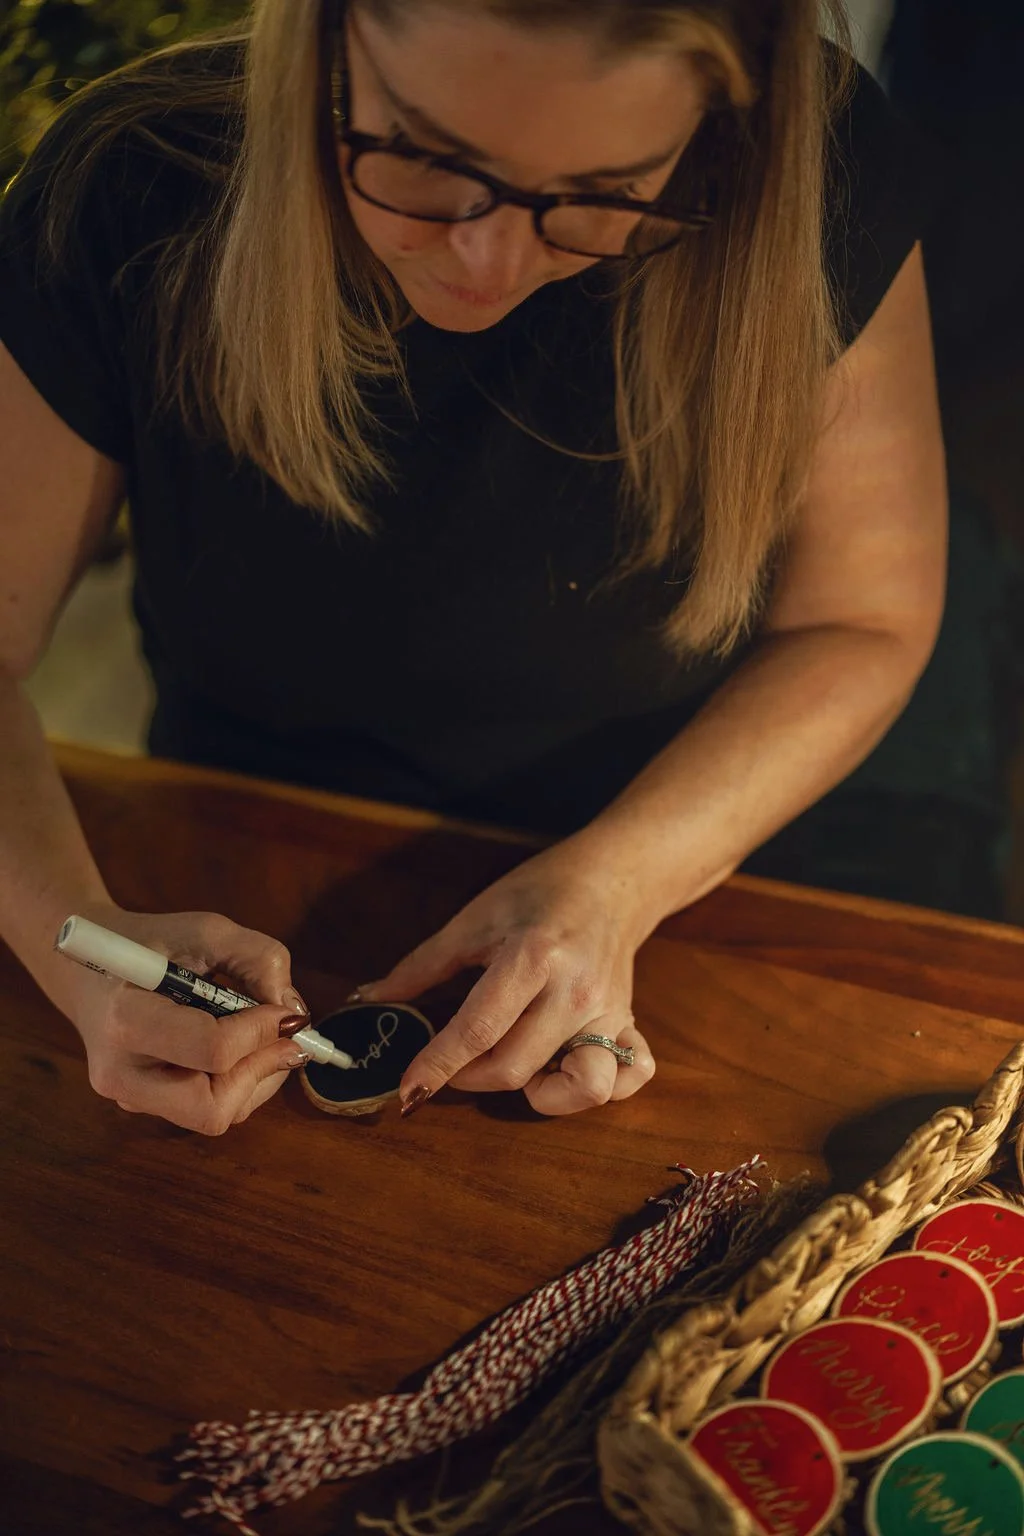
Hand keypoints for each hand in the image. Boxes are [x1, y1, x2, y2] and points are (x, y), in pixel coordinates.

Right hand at [55, 903, 310, 1133]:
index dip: (261, 1031)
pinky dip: (240, 1082)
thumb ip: (258, 959)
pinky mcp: (144, 1105)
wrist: (88, 967)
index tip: (285, 1010)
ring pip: (217, 1115)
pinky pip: (209, 1110)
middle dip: (260, 1072)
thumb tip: (293, 1012)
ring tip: (258, 1033)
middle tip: (286, 1037)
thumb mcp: (206, 930)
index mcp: (126, 1020)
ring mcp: (129, 1097)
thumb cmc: (149, 943)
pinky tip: (237, 1046)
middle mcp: (121, 1073)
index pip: (212, 1049)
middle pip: (211, 1109)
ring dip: (257, 1077)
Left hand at [356, 839, 655, 1115]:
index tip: (408, 1091)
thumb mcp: (475, 919)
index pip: (478, 1030)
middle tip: (454, 1061)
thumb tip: (368, 999)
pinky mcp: (629, 1023)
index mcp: (532, 958)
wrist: (612, 878)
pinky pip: (629, 1079)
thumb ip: (422, 965)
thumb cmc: (538, 892)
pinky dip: (598, 1088)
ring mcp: (609, 1012)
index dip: (436, 1065)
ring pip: (582, 1087)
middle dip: (469, 1077)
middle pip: (515, 1068)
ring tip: (518, 1066)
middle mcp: (575, 992)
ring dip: (541, 1094)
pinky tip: (564, 1069)